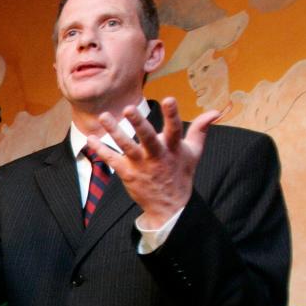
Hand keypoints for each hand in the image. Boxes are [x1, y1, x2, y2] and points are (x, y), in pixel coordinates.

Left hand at [88, 97, 218, 227]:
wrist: (169, 205)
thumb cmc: (180, 174)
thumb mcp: (194, 152)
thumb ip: (200, 129)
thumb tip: (216, 111)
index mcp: (174, 149)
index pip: (175, 129)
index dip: (173, 115)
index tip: (169, 99)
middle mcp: (157, 156)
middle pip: (147, 138)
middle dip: (138, 124)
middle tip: (128, 108)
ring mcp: (141, 165)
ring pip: (126, 147)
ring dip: (114, 132)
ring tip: (103, 117)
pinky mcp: (127, 173)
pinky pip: (112, 160)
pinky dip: (101, 149)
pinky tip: (90, 138)